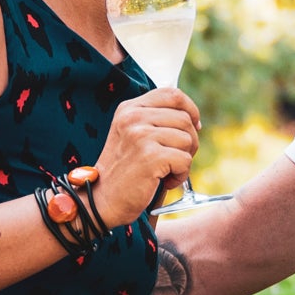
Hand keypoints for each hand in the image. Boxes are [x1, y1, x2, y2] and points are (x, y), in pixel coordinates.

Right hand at [89, 87, 198, 227]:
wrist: (101, 199)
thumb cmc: (123, 170)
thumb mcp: (133, 135)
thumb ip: (155, 120)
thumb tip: (192, 118)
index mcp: (130, 108)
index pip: (172, 94)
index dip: (190, 109)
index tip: (193, 126)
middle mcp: (133, 117)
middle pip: (185, 119)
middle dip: (190, 142)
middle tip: (175, 159)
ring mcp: (141, 135)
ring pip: (188, 140)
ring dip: (184, 160)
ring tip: (166, 171)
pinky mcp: (150, 156)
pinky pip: (185, 160)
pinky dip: (180, 175)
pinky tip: (165, 181)